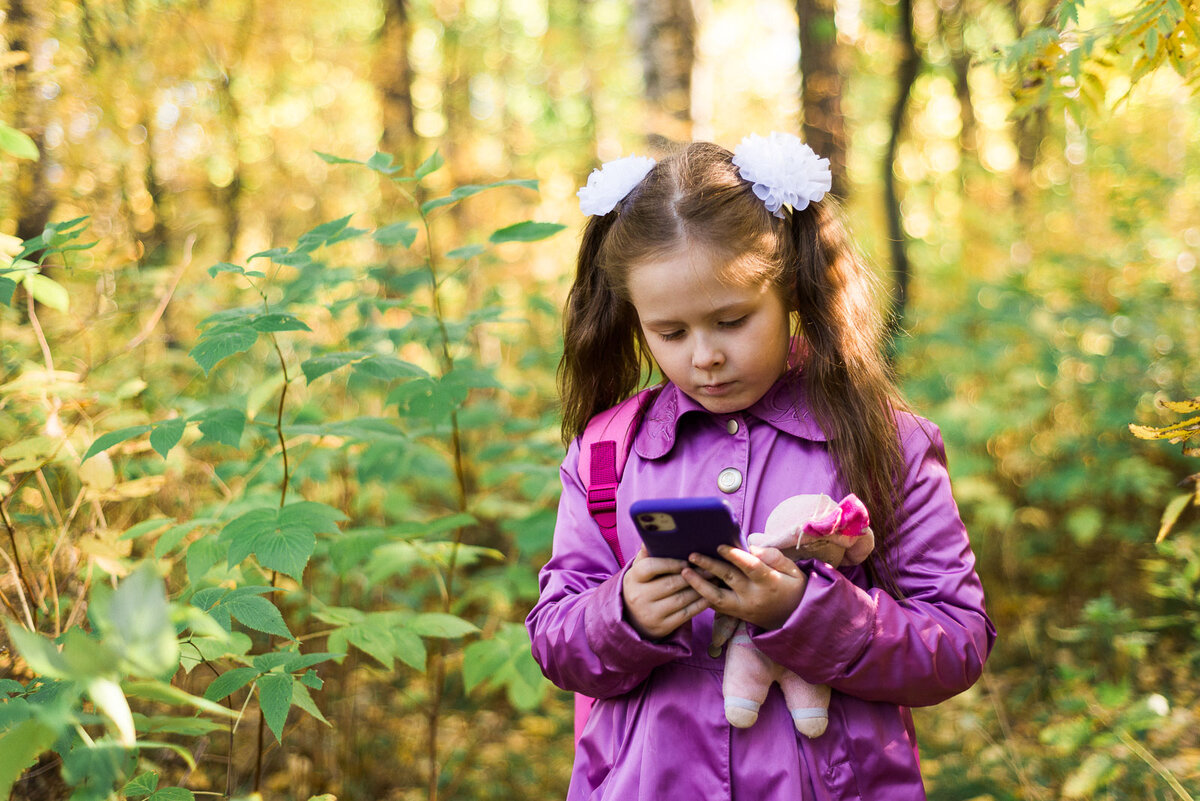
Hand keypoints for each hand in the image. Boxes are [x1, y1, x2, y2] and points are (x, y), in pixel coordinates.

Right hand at [621, 547, 710, 639]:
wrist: (634, 619)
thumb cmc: (643, 586)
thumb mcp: (639, 570)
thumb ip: (648, 553)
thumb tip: (657, 532)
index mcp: (633, 578)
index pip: (650, 567)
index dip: (670, 563)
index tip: (687, 560)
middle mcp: (639, 597)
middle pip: (670, 584)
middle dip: (693, 575)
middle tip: (711, 568)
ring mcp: (650, 614)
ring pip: (681, 599)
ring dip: (700, 589)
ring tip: (714, 579)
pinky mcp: (662, 627)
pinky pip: (686, 615)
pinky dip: (700, 605)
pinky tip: (710, 596)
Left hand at [681, 545, 807, 630]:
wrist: (795, 621)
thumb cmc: (794, 590)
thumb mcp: (794, 571)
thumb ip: (774, 557)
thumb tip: (752, 547)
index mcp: (770, 582)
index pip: (751, 567)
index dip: (735, 556)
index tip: (719, 546)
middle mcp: (754, 596)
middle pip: (729, 579)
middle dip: (709, 566)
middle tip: (692, 555)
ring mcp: (743, 608)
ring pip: (717, 597)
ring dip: (699, 584)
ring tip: (684, 572)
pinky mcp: (736, 615)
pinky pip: (716, 607)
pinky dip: (702, 597)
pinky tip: (689, 586)